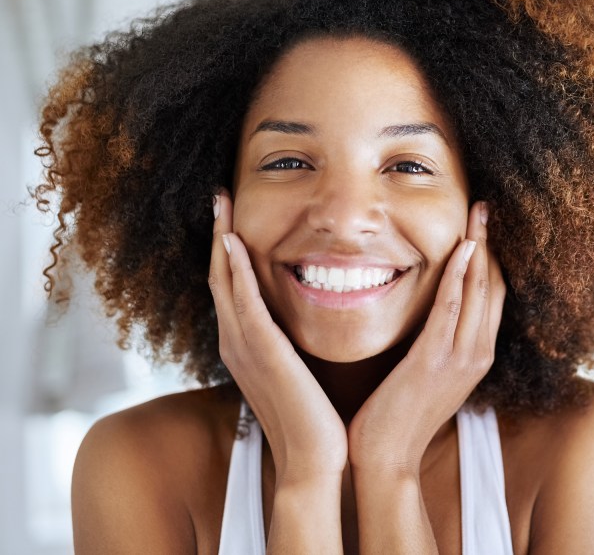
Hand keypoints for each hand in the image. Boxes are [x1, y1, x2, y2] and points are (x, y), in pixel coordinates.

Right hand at [208, 189, 347, 485]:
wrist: (314, 459)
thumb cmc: (312, 419)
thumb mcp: (297, 371)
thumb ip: (290, 345)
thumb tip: (299, 325)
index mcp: (245, 346)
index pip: (230, 286)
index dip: (226, 249)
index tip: (231, 215)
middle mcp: (236, 342)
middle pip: (218, 275)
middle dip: (217, 233)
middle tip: (218, 196)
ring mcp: (244, 347)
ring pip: (224, 282)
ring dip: (220, 240)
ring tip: (221, 204)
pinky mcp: (262, 352)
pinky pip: (244, 303)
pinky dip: (235, 272)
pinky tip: (233, 243)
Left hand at [347, 201, 505, 473]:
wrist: (386, 459)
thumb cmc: (398, 417)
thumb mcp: (428, 375)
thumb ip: (437, 344)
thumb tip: (430, 314)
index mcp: (477, 356)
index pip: (493, 296)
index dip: (492, 258)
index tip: (484, 226)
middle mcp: (478, 354)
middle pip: (494, 286)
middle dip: (491, 243)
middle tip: (485, 207)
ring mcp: (461, 358)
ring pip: (480, 291)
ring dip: (480, 248)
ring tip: (478, 214)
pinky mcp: (435, 361)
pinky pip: (452, 308)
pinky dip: (460, 275)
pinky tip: (461, 248)